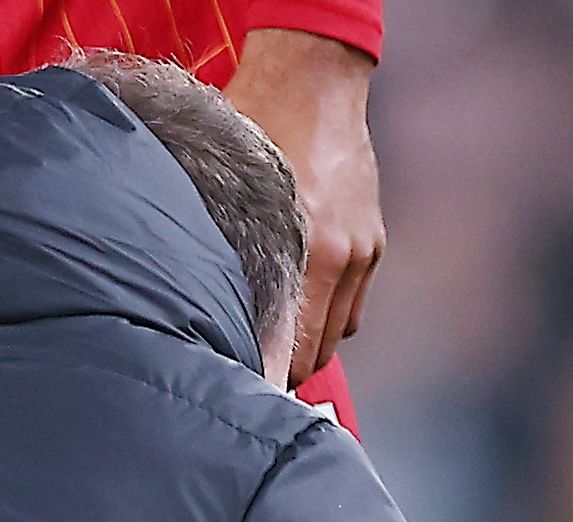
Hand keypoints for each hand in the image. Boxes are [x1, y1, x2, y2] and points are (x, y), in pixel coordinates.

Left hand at [221, 30, 382, 383]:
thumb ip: (223, 254)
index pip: (294, 350)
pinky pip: (353, 304)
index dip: (268, 376)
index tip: (247, 387)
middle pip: (318, 352)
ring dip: (311, 342)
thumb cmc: (260, 126)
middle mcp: (341, 259)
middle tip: (254, 371)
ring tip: (278, 342)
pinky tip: (305, 303)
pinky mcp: (373, 243)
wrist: (313, 82)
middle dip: (287, 367)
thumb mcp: (228, 193)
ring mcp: (362, 252)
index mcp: (308, 252)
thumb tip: (198, 311)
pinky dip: (331, 313)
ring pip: (339, 332)